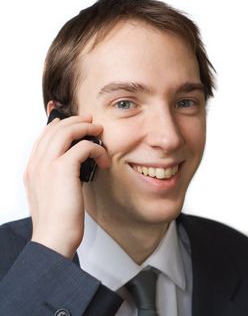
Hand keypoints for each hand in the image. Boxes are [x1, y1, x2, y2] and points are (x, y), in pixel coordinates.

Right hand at [23, 115, 109, 258]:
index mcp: (33, 169)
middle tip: (89, 121)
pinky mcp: (62, 168)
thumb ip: (55, 178)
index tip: (73, 123)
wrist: (53, 238)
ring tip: (98, 130)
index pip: (44, 137)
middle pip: (55, 129)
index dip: (59, 125)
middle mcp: (37, 163)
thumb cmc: (55, 221)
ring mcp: (47, 164)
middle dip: (74, 121)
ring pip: (67, 131)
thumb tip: (73, 167)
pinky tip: (103, 159)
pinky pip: (83, 146)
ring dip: (85, 127)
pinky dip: (96, 149)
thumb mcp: (50, 195)